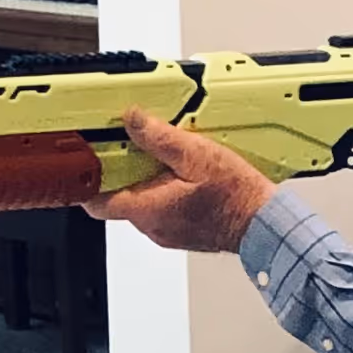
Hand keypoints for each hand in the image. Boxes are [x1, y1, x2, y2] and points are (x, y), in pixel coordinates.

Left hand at [82, 108, 276, 252]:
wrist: (264, 224)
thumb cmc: (236, 197)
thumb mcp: (196, 155)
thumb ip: (159, 136)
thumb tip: (132, 119)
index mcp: (147, 209)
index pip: (95, 200)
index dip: (88, 178)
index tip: (91, 157)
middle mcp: (152, 226)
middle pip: (119, 196)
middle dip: (125, 170)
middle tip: (139, 146)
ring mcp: (166, 232)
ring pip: (142, 202)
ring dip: (149, 180)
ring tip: (171, 159)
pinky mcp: (181, 232)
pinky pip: (162, 209)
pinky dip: (166, 192)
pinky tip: (186, 177)